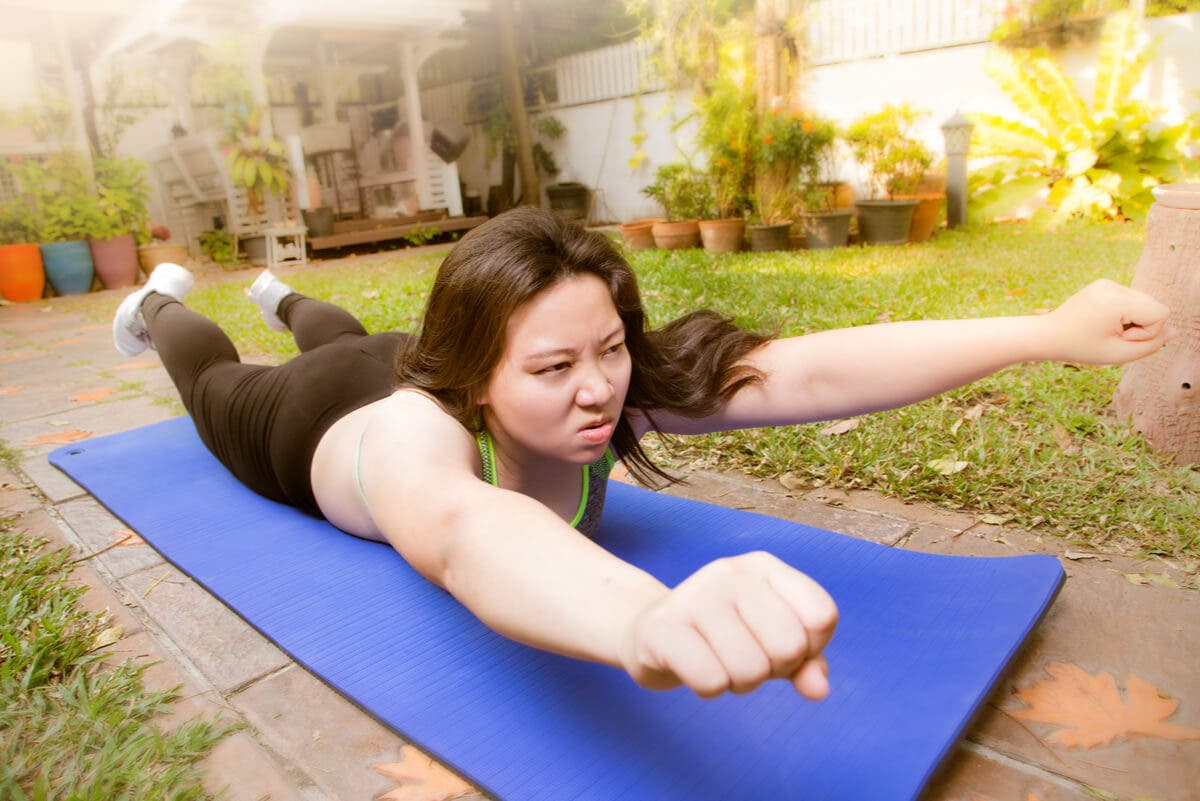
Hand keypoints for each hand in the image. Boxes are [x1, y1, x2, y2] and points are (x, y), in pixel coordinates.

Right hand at [619, 552, 837, 699]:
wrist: (651, 634)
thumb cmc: (724, 637)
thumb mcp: (772, 644)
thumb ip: (807, 662)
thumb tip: (818, 689)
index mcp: (763, 566)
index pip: (821, 615)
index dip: (810, 647)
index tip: (778, 644)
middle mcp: (730, 572)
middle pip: (789, 646)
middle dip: (772, 670)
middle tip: (745, 658)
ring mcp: (693, 595)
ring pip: (750, 669)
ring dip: (739, 683)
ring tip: (719, 664)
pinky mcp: (661, 628)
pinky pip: (710, 679)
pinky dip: (710, 688)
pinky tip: (694, 670)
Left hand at [1041, 279, 1172, 364]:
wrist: (1049, 335)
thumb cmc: (1081, 347)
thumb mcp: (1119, 354)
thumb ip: (1152, 345)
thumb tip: (1175, 331)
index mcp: (1116, 301)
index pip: (1161, 313)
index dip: (1147, 332)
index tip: (1121, 338)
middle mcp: (1113, 286)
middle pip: (1155, 305)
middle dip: (1141, 325)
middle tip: (1113, 335)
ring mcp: (1108, 283)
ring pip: (1145, 303)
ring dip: (1133, 320)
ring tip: (1107, 329)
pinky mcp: (1104, 284)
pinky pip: (1131, 299)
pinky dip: (1124, 313)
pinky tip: (1103, 321)